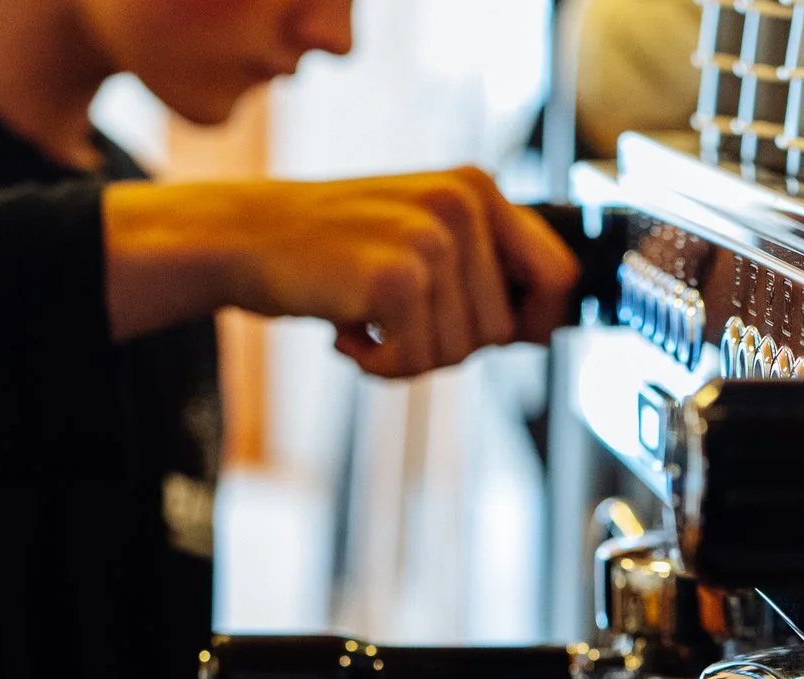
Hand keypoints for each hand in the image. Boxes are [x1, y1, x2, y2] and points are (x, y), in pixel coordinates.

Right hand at [103, 172, 579, 376]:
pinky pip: (416, 362)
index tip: (506, 338)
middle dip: (451, 344)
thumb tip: (548, 325)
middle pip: (504, 329)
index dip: (538, 321)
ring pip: (461, 352)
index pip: (559, 274)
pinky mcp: (396, 278)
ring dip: (409, 355)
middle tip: (396, 319)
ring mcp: (430, 238)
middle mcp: (463, 202)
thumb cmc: (335, 248)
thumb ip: (485, 269)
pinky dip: (379, 365)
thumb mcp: (423, 238)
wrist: (244, 238)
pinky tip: (347, 331)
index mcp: (478, 188)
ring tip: (366, 318)